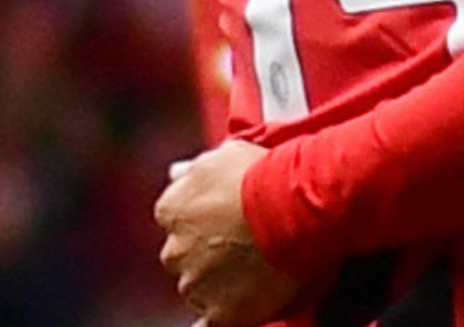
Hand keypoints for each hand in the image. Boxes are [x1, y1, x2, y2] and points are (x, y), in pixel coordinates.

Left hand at [155, 140, 297, 326]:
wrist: (292, 206)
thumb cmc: (263, 176)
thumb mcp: (227, 154)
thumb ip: (196, 169)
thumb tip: (176, 173)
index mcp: (171, 210)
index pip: (178, 222)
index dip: (205, 221)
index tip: (227, 220)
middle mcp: (174, 251)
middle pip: (187, 257)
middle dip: (209, 254)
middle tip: (245, 245)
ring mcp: (195, 285)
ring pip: (200, 289)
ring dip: (219, 283)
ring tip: (257, 269)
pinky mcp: (219, 314)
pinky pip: (210, 324)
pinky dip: (220, 317)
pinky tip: (234, 310)